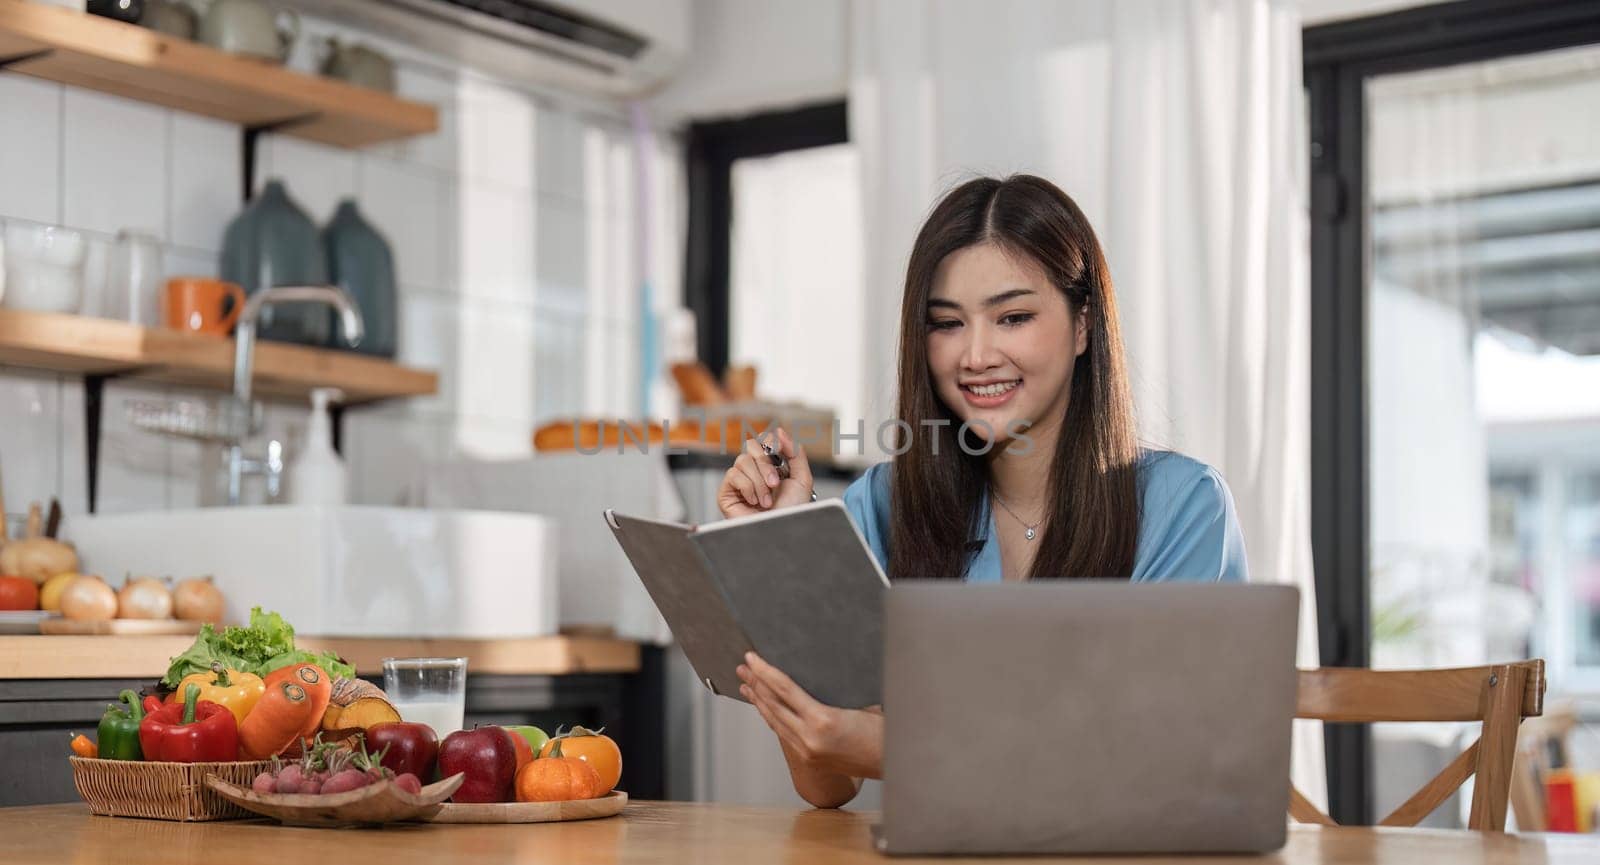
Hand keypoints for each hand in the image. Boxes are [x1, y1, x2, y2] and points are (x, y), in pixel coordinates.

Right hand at [716, 427, 814, 517]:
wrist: (781, 532)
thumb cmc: (791, 512)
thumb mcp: (802, 479)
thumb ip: (795, 453)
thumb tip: (779, 431)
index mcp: (772, 466)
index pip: (764, 441)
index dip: (771, 443)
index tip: (780, 454)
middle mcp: (755, 471)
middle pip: (751, 446)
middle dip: (765, 464)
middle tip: (775, 483)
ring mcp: (740, 481)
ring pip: (743, 460)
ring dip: (759, 482)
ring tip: (766, 500)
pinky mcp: (727, 492)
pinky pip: (733, 474)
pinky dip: (747, 488)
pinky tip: (753, 502)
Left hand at [737, 651, 882, 779]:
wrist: (893, 763)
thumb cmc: (884, 730)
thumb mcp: (860, 702)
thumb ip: (833, 692)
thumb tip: (812, 673)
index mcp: (823, 720)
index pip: (784, 689)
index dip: (765, 671)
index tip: (752, 658)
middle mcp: (810, 738)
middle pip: (773, 705)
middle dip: (755, 684)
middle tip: (742, 667)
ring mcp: (807, 751)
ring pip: (774, 721)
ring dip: (758, 701)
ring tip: (746, 685)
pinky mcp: (809, 759)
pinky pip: (783, 733)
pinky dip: (772, 717)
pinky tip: (765, 707)